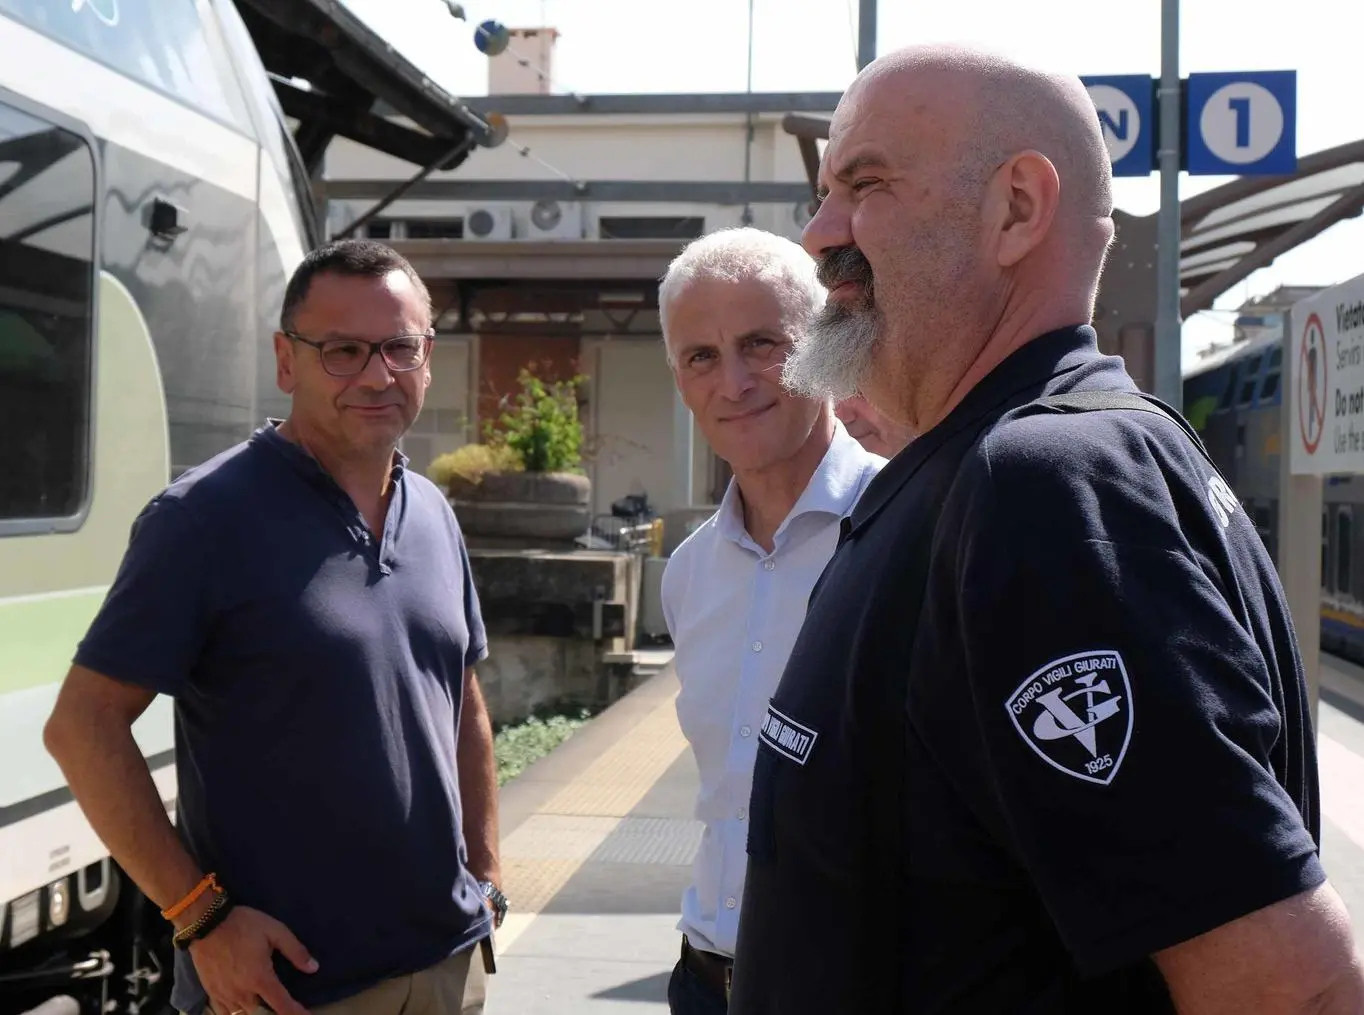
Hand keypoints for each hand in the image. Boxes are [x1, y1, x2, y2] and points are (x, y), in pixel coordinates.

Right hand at [187, 905, 317, 1014]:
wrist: (206, 922)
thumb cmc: (244, 925)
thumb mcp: (275, 931)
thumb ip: (295, 951)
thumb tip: (313, 968)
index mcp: (260, 978)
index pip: (282, 1005)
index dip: (296, 1013)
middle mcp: (242, 993)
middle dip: (275, 1014)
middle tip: (284, 1008)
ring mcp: (224, 995)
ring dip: (257, 1014)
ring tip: (266, 1009)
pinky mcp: (211, 993)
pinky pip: (225, 1013)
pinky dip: (236, 1014)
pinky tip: (243, 1011)